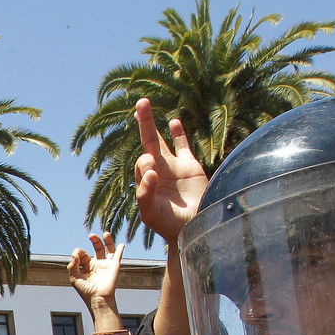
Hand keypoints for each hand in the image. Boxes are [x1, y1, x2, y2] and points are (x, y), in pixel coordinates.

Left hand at [67, 230, 123, 308]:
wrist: (97, 298)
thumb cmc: (85, 291)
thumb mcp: (74, 278)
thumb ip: (72, 266)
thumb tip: (75, 254)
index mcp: (86, 266)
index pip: (83, 254)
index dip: (78, 252)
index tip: (76, 256)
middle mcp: (97, 263)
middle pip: (97, 248)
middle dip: (95, 241)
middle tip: (91, 235)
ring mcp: (106, 264)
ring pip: (108, 249)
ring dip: (107, 240)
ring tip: (105, 233)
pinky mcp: (114, 266)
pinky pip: (118, 255)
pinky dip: (120, 249)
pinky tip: (121, 244)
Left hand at [133, 98, 208, 245]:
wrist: (194, 229)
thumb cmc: (170, 226)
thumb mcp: (152, 214)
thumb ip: (145, 195)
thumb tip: (150, 170)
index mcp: (146, 183)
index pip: (142, 164)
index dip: (146, 164)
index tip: (155, 174)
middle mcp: (158, 172)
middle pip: (147, 143)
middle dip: (143, 124)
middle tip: (140, 104)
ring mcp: (174, 168)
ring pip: (161, 141)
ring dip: (151, 124)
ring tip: (143, 104)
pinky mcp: (190, 167)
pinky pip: (183, 146)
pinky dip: (179, 134)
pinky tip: (173, 122)